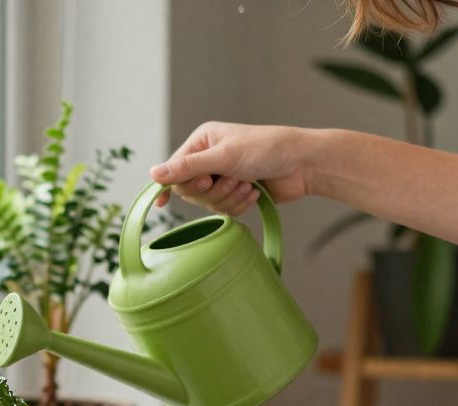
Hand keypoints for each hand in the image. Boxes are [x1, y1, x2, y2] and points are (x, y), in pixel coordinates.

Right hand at [148, 122, 323, 213]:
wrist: (303, 164)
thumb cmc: (266, 149)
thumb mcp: (224, 157)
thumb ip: (188, 167)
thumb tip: (153, 174)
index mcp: (202, 142)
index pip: (175, 170)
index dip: (177, 184)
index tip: (175, 197)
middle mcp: (209, 159)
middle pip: (190, 191)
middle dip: (213, 191)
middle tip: (232, 180)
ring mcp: (223, 177)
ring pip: (208, 203)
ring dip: (229, 198)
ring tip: (248, 185)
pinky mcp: (237, 193)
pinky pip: (226, 211)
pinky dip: (240, 205)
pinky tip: (255, 193)